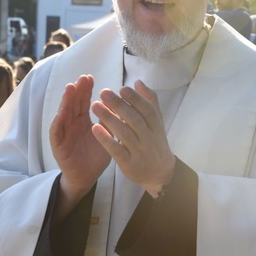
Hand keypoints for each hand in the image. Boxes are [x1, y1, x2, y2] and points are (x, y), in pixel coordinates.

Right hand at [49, 75, 110, 197]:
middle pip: (72, 104)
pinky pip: (56, 132)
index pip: (83, 102)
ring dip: (65, 101)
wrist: (87, 177)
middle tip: (82, 78)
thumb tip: (119, 102)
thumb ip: (109, 120)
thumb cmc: (96, 156)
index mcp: (82, 120)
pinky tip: (62, 112)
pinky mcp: (58, 146)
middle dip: (77, 90)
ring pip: (63, 114)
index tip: (90, 77)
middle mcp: (71, 124)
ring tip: (70, 88)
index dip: (85, 90)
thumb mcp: (106, 135)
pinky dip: (58, 121)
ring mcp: (64, 134)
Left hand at [91, 80, 174, 197]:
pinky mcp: (129, 164)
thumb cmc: (155, 142)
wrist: (160, 173)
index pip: (147, 110)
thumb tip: (138, 82)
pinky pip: (117, 150)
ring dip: (108, 118)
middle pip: (134, 119)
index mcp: (156, 126)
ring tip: (95, 106)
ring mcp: (139, 151)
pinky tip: (95, 128)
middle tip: (103, 92)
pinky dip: (106, 139)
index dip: (135, 99)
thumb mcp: (157, 122)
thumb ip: (149, 101)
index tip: (122, 89)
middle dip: (118, 105)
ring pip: (124, 133)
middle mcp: (149, 138)